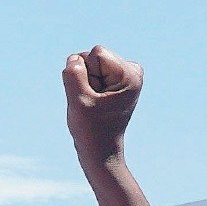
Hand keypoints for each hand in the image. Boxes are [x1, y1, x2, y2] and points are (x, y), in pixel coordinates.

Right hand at [63, 46, 143, 165]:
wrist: (100, 152)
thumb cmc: (90, 131)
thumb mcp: (78, 103)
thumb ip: (73, 76)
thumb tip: (74, 58)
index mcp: (130, 74)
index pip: (96, 53)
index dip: (85, 74)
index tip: (91, 98)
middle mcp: (132, 70)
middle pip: (94, 57)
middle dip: (86, 79)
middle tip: (92, 104)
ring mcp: (126, 75)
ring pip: (91, 65)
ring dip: (85, 85)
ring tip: (93, 105)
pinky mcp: (117, 81)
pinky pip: (92, 73)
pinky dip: (87, 88)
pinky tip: (94, 103)